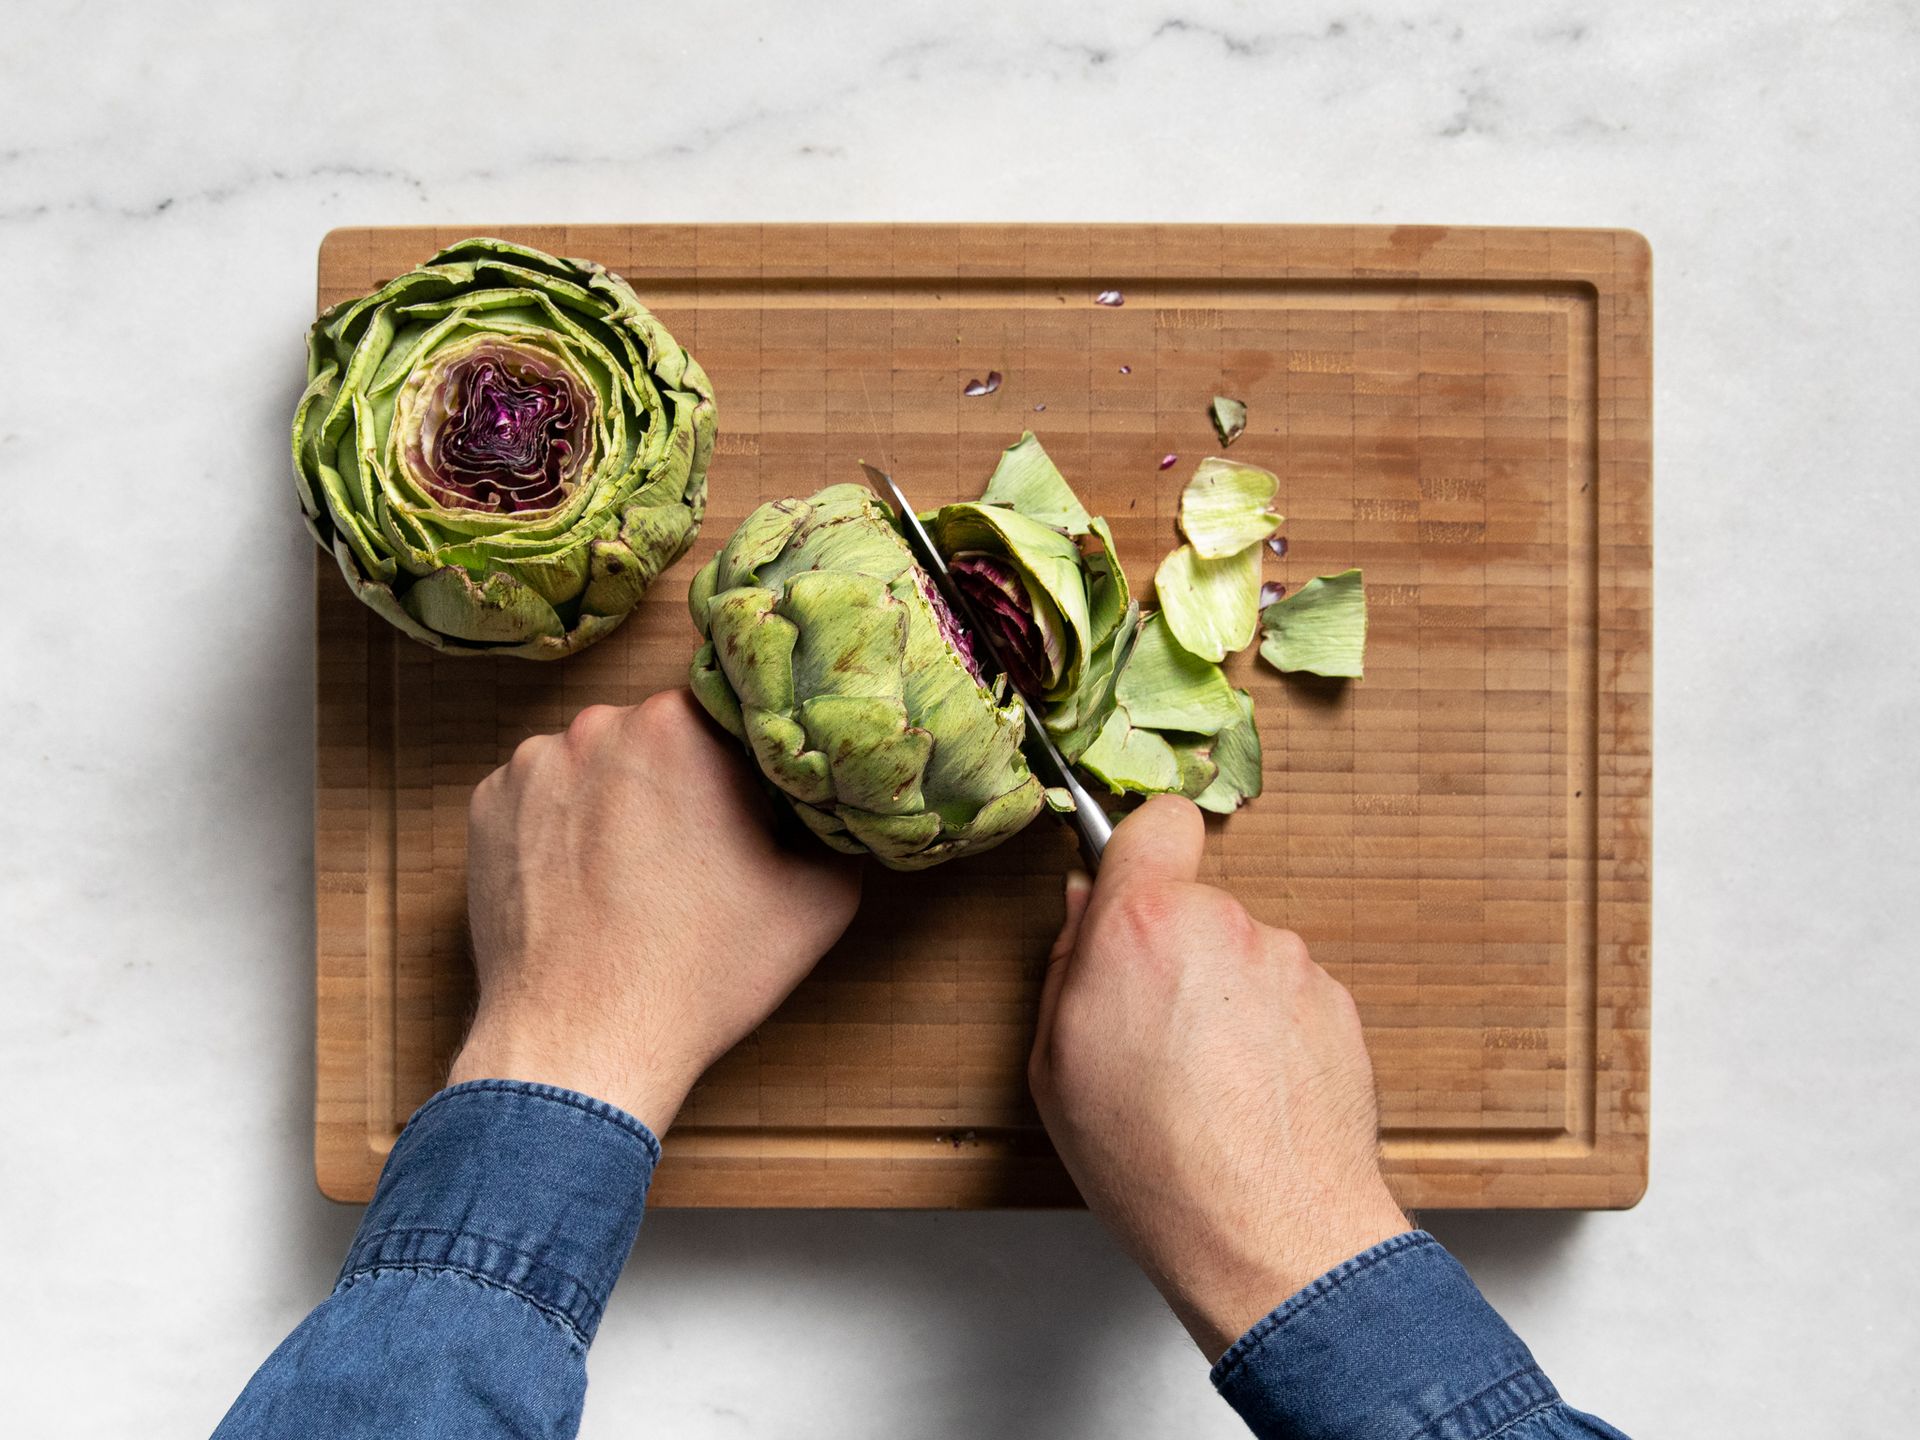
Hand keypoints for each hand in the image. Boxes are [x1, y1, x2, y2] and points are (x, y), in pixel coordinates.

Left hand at [447, 690, 861, 1135]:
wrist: (581, 1045)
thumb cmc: (699, 973)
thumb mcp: (820, 900)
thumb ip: (840, 827)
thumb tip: (838, 803)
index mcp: (681, 726)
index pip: (732, 711)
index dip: (751, 760)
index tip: (756, 807)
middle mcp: (598, 725)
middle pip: (660, 734)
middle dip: (683, 779)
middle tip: (701, 851)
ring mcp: (531, 765)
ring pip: (598, 763)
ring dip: (620, 800)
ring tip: (637, 878)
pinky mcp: (486, 808)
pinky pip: (542, 797)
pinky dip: (565, 828)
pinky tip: (588, 886)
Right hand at [1029, 795, 1408, 1360]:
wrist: (1271, 1232)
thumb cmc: (1154, 1163)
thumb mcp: (1055, 1066)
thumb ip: (1064, 965)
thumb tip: (1081, 909)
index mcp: (1141, 926)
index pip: (1156, 821)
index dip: (1141, 850)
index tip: (1128, 889)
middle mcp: (1226, 926)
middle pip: (1194, 903)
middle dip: (1173, 948)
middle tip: (1151, 1029)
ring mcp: (1291, 963)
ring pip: (1243, 952)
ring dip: (1225, 995)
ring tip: (1207, 1080)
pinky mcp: (1337, 1003)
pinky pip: (1288, 995)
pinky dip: (1270, 1031)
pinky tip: (1253, 1094)